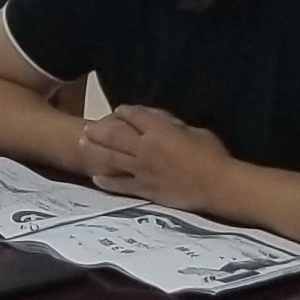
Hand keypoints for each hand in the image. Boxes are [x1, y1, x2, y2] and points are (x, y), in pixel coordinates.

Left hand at [83, 105, 232, 214]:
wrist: (217, 185)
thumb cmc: (212, 154)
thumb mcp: (194, 129)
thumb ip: (173, 125)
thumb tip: (160, 122)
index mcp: (158, 130)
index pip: (133, 115)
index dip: (123, 111)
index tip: (118, 111)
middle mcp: (144, 148)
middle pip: (113, 135)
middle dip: (98, 129)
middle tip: (87, 127)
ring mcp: (141, 170)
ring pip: (110, 158)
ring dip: (94, 150)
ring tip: (82, 144)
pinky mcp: (144, 189)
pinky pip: (119, 184)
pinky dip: (106, 181)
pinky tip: (96, 178)